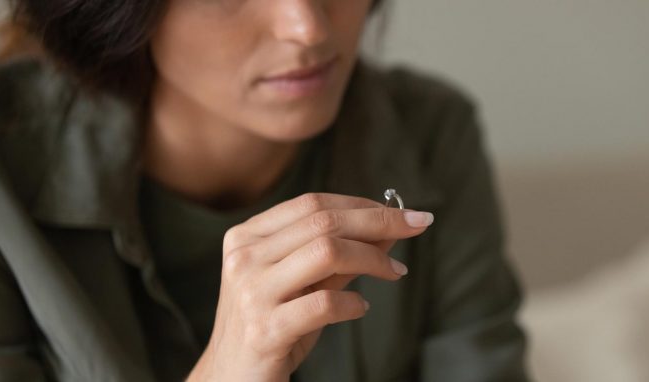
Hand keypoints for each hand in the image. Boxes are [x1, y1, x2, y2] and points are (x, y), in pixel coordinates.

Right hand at [186, 193, 433, 380]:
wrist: (230, 379)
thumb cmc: (272, 326)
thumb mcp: (304, 284)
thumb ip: (341, 255)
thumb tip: (390, 227)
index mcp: (248, 237)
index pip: (312, 204)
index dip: (363, 204)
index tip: (404, 212)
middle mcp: (244, 258)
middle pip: (323, 222)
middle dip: (379, 221)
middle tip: (418, 225)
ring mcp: (252, 293)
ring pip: (326, 252)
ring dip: (373, 258)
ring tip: (395, 271)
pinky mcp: (264, 330)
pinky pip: (324, 303)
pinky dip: (353, 302)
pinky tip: (361, 307)